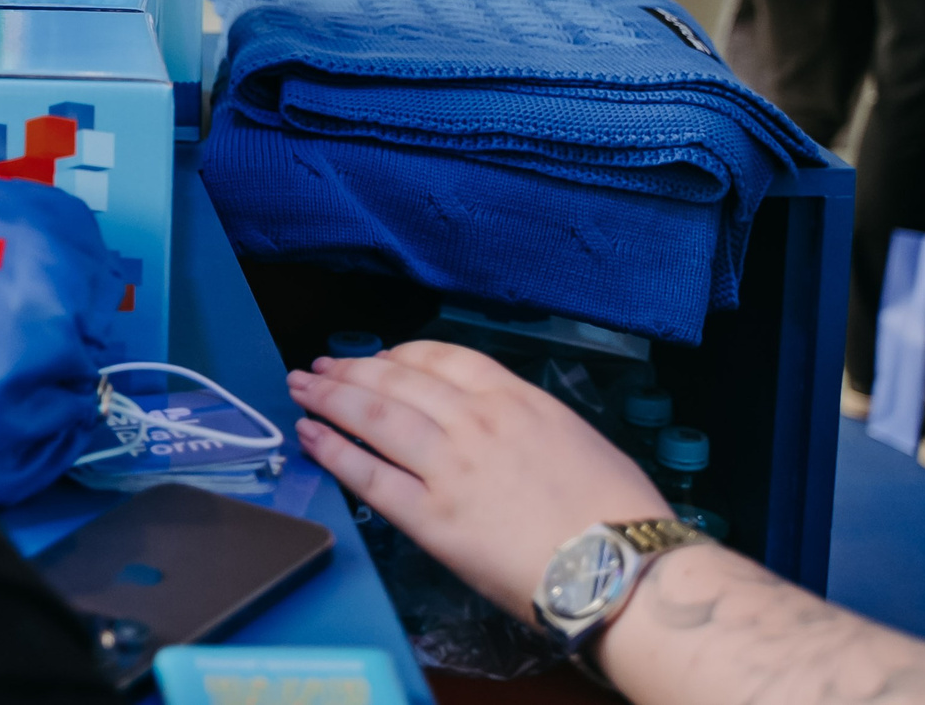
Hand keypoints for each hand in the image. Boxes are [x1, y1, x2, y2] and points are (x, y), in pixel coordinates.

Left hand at [288, 341, 671, 624]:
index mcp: (514, 399)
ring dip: (329, 398)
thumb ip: (523, 422)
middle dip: (351, 370)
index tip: (378, 357)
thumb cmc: (617, 514)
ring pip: (373, 417)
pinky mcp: (431, 518)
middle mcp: (474, 423)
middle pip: (396, 380)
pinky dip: (333, 450)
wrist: (623, 570)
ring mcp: (448, 468)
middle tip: (320, 366)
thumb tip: (491, 424)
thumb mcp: (575, 439)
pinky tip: (310, 436)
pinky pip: (368, 476)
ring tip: (301, 389)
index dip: (399, 354)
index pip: (441, 357)